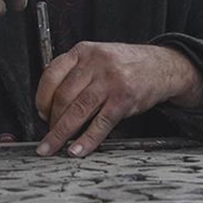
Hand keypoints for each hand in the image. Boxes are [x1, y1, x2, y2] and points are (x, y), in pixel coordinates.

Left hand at [34, 42, 197, 157]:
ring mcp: (110, 81)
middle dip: (51, 120)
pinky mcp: (124, 99)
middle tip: (48, 133)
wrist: (163, 65)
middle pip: (63, 96)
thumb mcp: (98, 55)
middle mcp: (95, 64)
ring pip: (77, 111)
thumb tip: (48, 94)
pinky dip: (86, 141)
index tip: (40, 113)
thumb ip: (75, 70)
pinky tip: (77, 150)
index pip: (51, 75)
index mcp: (84, 51)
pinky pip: (100, 124)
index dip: (41, 98)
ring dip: (61, 134)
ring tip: (52, 147)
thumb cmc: (127, 64)